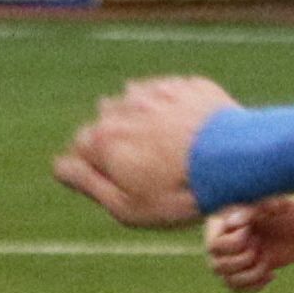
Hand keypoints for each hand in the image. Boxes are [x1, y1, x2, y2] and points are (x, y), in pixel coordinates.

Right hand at [53, 74, 236, 227]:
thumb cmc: (179, 193)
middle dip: (121, 142)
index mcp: (101, 138)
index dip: (99, 168)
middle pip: (107, 123)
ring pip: (136, 104)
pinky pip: (171, 96)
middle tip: (154, 168)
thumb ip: (87, 183)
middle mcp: (120, 107)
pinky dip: (176, 111)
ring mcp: (153, 92)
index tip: (125, 182)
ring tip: (174, 149)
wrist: (234, 160)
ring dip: (146, 121)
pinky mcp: (185, 86)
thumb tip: (59, 166)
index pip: (80, 148)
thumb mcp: (127, 206)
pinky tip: (195, 134)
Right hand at [205, 198, 293, 292]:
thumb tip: (233, 222)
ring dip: (251, 276)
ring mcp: (232, 258)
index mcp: (222, 224)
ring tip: (267, 264)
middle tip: (260, 247)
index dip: (234, 244)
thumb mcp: (271, 205)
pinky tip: (271, 274)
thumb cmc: (286, 210)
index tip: (251, 232)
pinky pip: (237, 288)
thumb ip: (253, 210)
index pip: (214, 246)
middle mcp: (222, 242)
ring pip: (228, 280)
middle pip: (217, 266)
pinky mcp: (244, 271)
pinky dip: (254, 286)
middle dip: (244, 261)